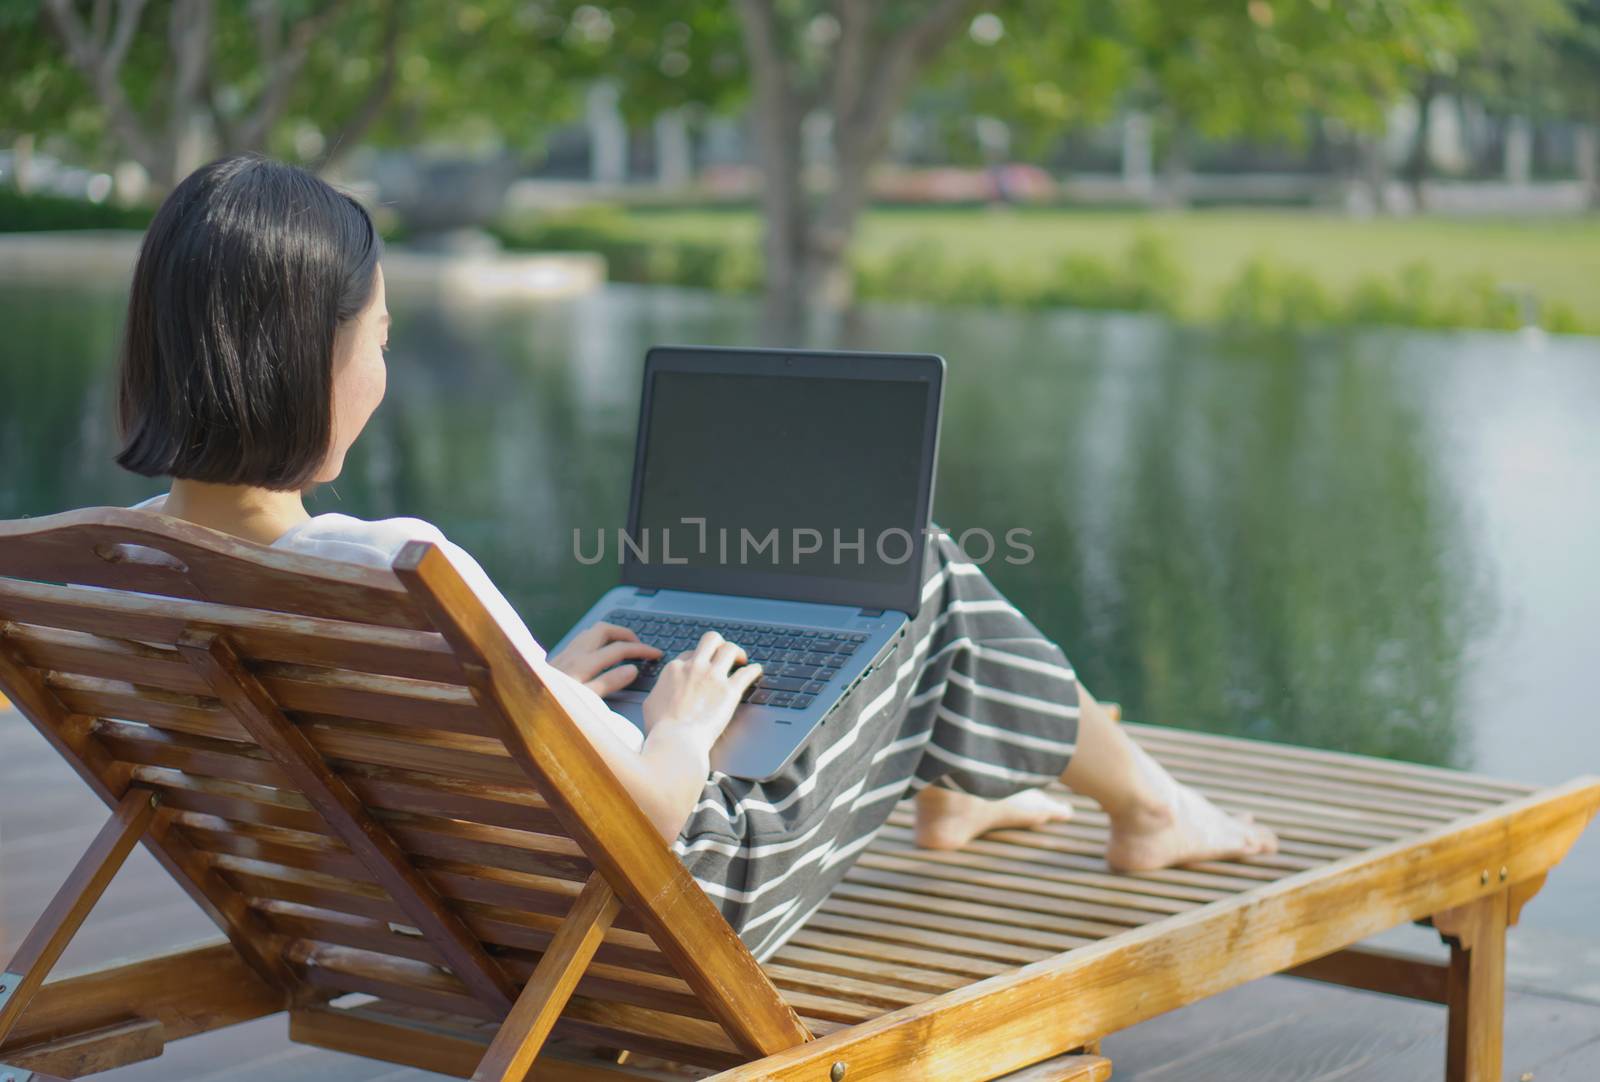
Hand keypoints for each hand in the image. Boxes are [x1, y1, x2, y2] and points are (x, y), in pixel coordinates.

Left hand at [548, 621, 661, 696]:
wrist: (523, 705)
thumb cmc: (554, 707)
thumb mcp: (585, 702)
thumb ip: (609, 683)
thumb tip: (632, 669)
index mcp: (583, 664)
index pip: (619, 649)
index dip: (641, 650)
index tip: (656, 655)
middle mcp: (573, 653)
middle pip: (606, 629)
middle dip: (627, 634)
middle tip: (641, 646)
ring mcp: (565, 652)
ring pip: (593, 631)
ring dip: (612, 634)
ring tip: (625, 645)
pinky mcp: (559, 657)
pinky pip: (583, 638)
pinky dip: (598, 639)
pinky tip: (601, 651)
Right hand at [642, 631, 762, 740]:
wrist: (676, 741)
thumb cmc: (661, 729)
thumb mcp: (650, 704)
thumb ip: (659, 692)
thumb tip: (660, 692)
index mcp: (675, 669)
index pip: (689, 654)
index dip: (698, 659)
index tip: (703, 667)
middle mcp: (695, 667)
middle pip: (711, 640)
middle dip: (720, 644)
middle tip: (725, 654)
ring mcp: (713, 677)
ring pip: (729, 649)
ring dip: (737, 652)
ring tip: (742, 660)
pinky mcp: (729, 691)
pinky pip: (747, 673)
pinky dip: (754, 670)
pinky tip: (756, 671)